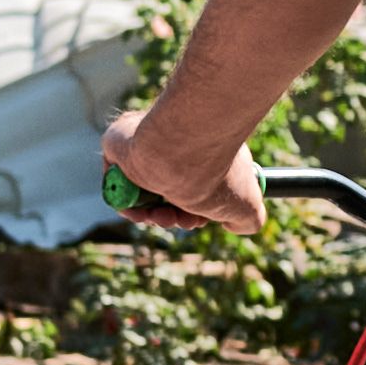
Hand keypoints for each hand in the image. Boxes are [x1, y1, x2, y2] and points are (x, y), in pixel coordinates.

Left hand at [100, 99, 263, 233]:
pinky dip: (127, 204)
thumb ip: (247, 218)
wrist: (181, 150)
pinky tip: (141, 212)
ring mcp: (147, 141)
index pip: (197, 182)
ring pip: (145, 188)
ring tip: (163, 218)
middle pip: (170, 188)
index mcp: (206, 146)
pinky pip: (118, 181)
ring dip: (153, 215)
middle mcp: (177, 141)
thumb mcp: (247, 204)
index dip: (198, 209)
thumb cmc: (216, 173)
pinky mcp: (119, 143)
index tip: (202, 219)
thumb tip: (235, 224)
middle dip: (176, 215)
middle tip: (183, 222)